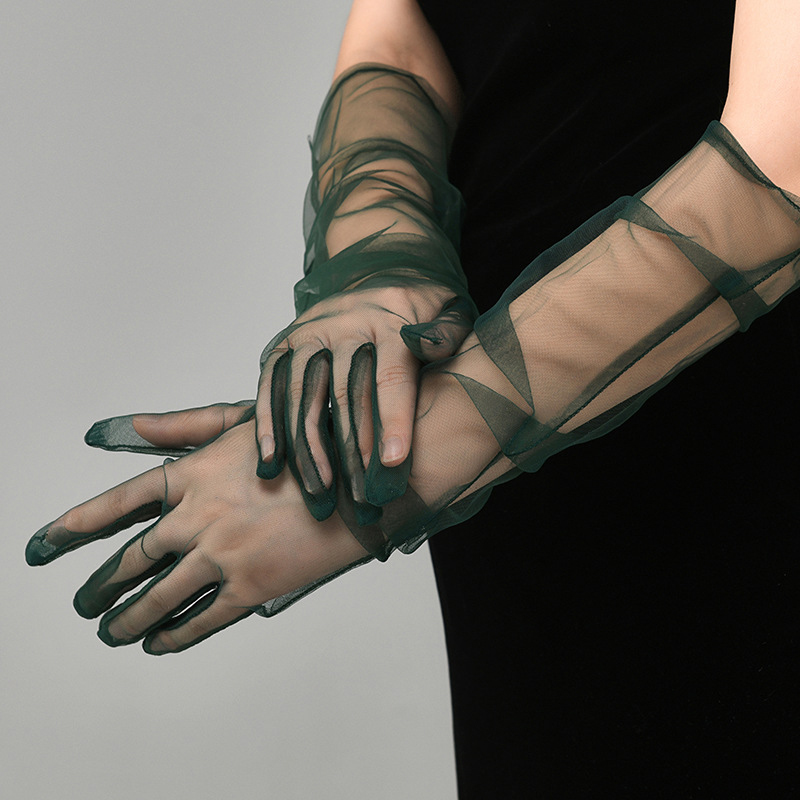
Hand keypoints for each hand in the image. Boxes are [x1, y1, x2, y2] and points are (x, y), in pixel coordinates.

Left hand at [26, 409, 368, 653]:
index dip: (76, 525)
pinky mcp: (252, 588)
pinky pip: (200, 621)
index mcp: (193, 474)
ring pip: (157, 597)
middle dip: (100, 585)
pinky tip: (158, 643)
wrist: (363, 483)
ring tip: (109, 631)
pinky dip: (173, 636)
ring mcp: (222, 556)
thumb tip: (131, 427)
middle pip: (130, 560)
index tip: (47, 544)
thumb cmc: (309, 445)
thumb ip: (185, 426)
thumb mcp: (246, 422)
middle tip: (83, 602)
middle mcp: (198, 518)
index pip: (117, 504)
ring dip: (126, 619)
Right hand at [255, 280, 473, 520]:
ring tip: (319, 493)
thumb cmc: (423, 308)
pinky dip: (268, 424)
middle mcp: (344, 323)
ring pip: (303, 396)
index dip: (391, 422)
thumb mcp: (451, 311)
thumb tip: (430, 349)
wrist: (385, 273)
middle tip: (361, 501)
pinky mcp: (286, 342)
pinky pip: (271, 385)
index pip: (389, 378)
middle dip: (352, 454)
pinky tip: (271, 461)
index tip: (390, 465)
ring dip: (308, 449)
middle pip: (344, 396)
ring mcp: (309, 331)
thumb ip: (446, 333)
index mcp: (390, 319)